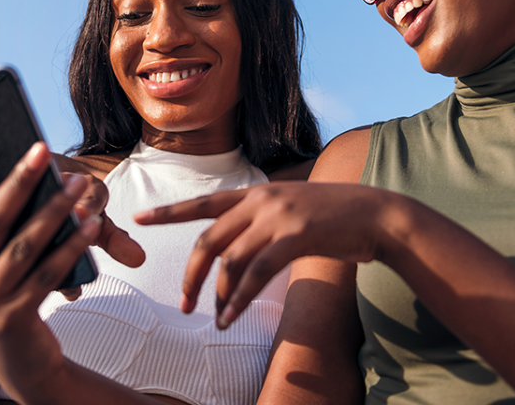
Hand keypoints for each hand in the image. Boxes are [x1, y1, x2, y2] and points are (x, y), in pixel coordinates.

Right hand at [0, 131, 102, 397]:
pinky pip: (48, 273)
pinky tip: (91, 225)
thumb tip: (30, 177)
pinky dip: (71, 246)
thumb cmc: (12, 305)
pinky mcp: (14, 319)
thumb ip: (6, 233)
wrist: (21, 371)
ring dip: (55, 210)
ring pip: (24, 246)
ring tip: (79, 183)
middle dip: (18, 182)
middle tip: (40, 149)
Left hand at [134, 182, 396, 328]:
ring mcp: (277, 216)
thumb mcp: (291, 207)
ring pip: (230, 260)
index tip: (139, 217)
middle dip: (191, 275)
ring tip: (215, 320)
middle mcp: (260, 201)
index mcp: (255, 193)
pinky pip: (256, 273)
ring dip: (218, 296)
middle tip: (182, 303)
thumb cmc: (334, 216)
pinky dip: (239, 299)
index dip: (169, 211)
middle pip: (209, 240)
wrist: (375, 213)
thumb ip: (262, 220)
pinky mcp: (295, 236)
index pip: (204, 202)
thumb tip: (238, 245)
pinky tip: (230, 317)